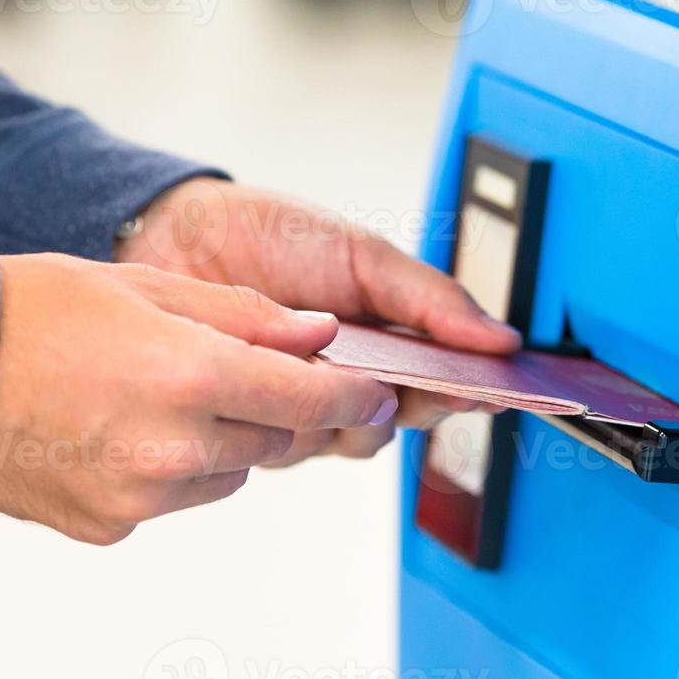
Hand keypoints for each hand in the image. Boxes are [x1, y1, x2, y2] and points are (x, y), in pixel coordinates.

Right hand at [0, 254, 397, 544]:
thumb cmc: (33, 310)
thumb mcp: (150, 287)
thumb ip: (248, 317)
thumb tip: (320, 336)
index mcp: (190, 376)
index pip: (311, 399)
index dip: (353, 397)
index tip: (378, 395)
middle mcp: (172, 448)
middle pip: (275, 438)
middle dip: (274, 405)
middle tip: (236, 370)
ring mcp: (138, 498)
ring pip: (228, 473)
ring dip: (220, 439)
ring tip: (158, 393)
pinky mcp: (108, 528)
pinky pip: (173, 501)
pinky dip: (170, 470)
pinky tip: (121, 428)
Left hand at [113, 178, 519, 462]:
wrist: (178, 234)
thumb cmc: (271, 236)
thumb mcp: (365, 255)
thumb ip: (431, 299)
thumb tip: (500, 338)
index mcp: (388, 342)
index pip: (444, 384)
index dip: (470, 391)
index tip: (489, 388)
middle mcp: (349, 382)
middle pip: (399, 422)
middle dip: (403, 401)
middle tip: (396, 371)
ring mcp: (301, 405)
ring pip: (347, 440)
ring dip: (341, 405)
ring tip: (322, 357)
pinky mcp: (252, 423)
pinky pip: (285, 443)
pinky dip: (286, 410)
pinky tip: (276, 371)